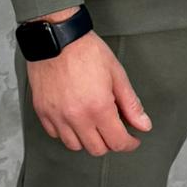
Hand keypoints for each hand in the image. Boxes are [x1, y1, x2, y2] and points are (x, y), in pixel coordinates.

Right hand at [25, 8, 152, 154]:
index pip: (117, 142)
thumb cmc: (86, 51)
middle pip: (96, 149)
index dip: (129, 144)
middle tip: (114, 129)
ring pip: (74, 145)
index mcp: (98, 108)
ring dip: (87, 139)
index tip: (132, 140)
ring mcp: (56, 116)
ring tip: (93, 123)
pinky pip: (56, 134)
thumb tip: (143, 125)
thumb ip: (131, 104)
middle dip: (110, 142)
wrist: (56, 36)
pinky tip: (74, 119)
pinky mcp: (42, 111)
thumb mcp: (116, 74)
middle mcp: (76, 116)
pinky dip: (67, 132)